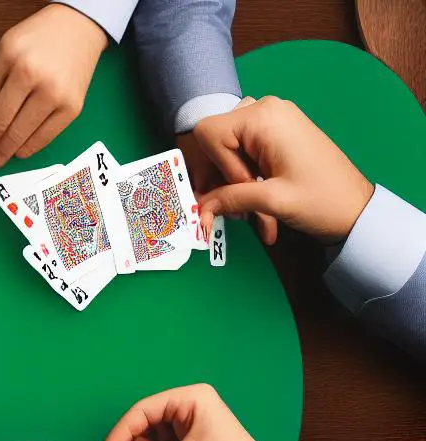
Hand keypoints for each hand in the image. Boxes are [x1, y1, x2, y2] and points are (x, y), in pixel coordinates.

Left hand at [0, 4, 106, 166]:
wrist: (78, 28)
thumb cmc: (40, 38)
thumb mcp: (6, 50)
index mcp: (17, 64)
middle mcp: (39, 81)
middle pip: (8, 127)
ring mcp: (58, 97)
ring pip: (26, 137)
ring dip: (11, 150)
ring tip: (4, 155)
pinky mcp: (73, 108)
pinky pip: (47, 137)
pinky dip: (31, 147)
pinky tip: (22, 150)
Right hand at [194, 96, 373, 243]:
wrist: (358, 209)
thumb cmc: (323, 200)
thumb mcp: (271, 200)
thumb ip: (229, 199)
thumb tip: (199, 207)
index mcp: (264, 117)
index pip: (209, 133)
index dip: (215, 166)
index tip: (238, 188)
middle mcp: (266, 111)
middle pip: (217, 142)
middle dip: (221, 180)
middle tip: (233, 209)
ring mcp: (274, 121)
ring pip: (228, 152)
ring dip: (233, 185)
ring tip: (250, 213)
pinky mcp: (278, 135)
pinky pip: (245, 154)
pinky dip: (245, 182)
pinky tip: (257, 206)